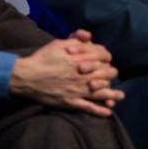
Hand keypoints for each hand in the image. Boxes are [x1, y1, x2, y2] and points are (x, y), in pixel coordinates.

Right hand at [8, 33, 123, 115]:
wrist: (27, 76)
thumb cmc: (43, 58)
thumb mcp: (59, 43)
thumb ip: (76, 40)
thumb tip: (88, 37)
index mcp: (81, 58)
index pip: (103, 56)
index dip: (106, 57)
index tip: (106, 59)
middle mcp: (83, 74)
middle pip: (106, 74)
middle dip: (111, 73)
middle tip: (112, 75)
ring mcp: (78, 89)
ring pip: (101, 92)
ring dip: (113, 94)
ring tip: (120, 96)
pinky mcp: (71, 102)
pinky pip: (88, 107)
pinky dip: (99, 110)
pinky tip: (108, 112)